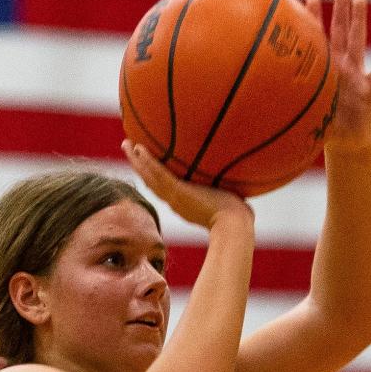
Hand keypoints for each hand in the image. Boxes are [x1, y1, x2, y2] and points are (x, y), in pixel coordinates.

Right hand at [122, 141, 252, 230]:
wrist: (234, 227)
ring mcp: (175, 198)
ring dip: (136, 160)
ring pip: (149, 177)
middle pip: (151, 181)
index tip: (148, 164)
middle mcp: (176, 201)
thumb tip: (243, 188)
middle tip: (129, 150)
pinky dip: (146, 162)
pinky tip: (138, 148)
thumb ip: (230, 192)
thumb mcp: (230, 201)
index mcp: (185, 203)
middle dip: (139, 165)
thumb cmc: (238, 218)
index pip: (165, 188)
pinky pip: (157, 174)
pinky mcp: (177, 193)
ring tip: (126, 144)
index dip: (154, 176)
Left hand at [304, 0, 370, 152]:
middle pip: (341, 32)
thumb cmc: (325, 129)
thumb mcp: (306, 116)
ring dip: (359, 21)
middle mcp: (341, 68)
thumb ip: (292, 108)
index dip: (313, 19)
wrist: (346, 144)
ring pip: (358, 42)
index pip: (318, 40)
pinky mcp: (369, 90)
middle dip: (341, 8)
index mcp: (324, 72)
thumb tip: (265, 107)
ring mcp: (356, 76)